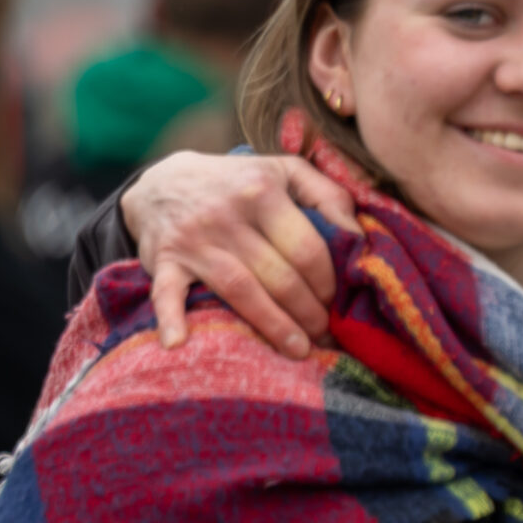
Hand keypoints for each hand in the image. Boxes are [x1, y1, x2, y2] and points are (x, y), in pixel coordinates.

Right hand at [120, 152, 354, 355]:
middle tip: (326, 335)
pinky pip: (166, 292)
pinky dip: (171, 318)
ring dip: (272, 325)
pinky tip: (178, 344)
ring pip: (240, 289)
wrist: (163, 182)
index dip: (329, 283)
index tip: (338, 304)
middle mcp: (227, 215)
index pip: (307, 248)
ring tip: (299, 351)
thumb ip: (328, 196)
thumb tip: (359, 238)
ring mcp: (193, 239)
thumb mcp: (285, 172)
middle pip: (279, 275)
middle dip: (309, 312)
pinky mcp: (163, 260)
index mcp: (262, 191)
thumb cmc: (239, 183)